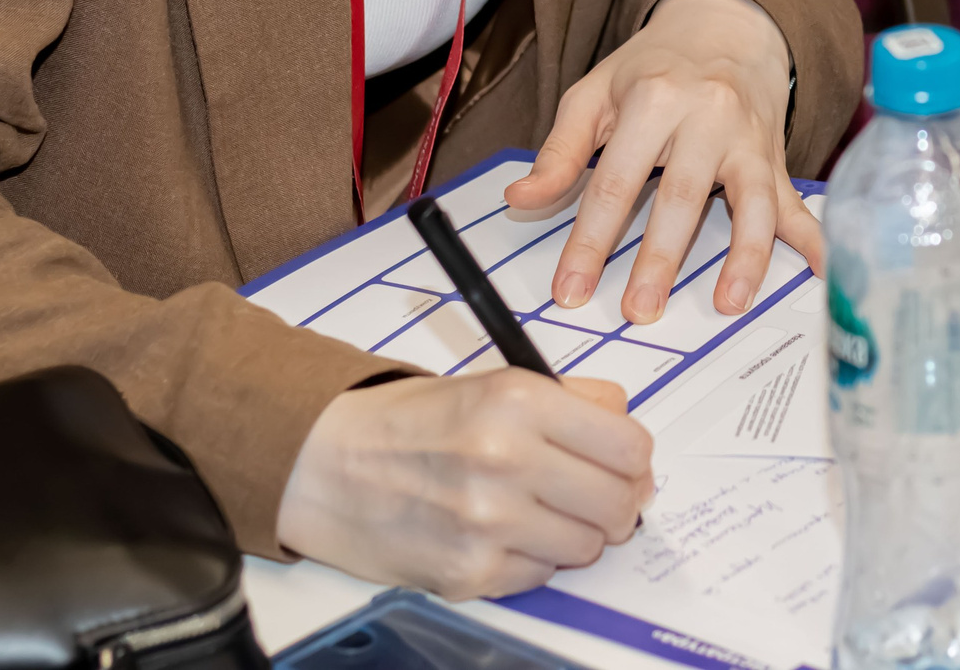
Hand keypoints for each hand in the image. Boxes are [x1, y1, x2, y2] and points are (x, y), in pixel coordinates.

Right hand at [276, 372, 651, 598]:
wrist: (324, 465)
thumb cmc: (409, 423)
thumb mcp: (493, 383)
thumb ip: (571, 399)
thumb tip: (626, 421)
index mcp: (519, 402)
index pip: (629, 446)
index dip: (635, 461)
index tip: (626, 466)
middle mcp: (507, 460)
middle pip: (618, 503)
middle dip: (617, 502)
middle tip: (596, 495)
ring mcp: (487, 523)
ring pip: (587, 548)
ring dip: (574, 534)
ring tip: (539, 512)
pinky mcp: (468, 573)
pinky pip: (540, 576)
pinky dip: (532, 560)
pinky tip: (502, 534)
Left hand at [506, 0, 821, 321]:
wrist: (725, 26)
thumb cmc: (653, 66)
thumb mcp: (595, 94)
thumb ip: (560, 150)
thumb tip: (520, 198)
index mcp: (653, 101)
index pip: (614, 182)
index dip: (590, 241)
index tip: (570, 290)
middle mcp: (707, 117)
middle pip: (682, 197)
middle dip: (659, 259)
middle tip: (638, 311)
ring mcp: (749, 139)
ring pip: (752, 203)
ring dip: (744, 258)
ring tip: (728, 304)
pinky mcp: (775, 157)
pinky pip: (797, 202)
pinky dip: (815, 239)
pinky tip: (823, 273)